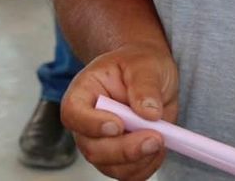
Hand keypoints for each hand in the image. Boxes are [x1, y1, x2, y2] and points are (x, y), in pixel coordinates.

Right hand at [61, 42, 179, 180]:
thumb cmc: (140, 64)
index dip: (91, 124)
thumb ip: (145, 85)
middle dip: (124, 149)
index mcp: (84, 91)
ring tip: (161, 139)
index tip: (118, 125)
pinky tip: (158, 149)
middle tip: (155, 138)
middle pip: (92, 148)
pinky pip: (127, 174)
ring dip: (138, 160)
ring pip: (109, 166)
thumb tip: (149, 112)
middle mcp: (87, 122)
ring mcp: (101, 143)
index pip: (73, 113)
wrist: (150, 76)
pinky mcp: (119, 158)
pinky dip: (146, 167)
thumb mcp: (145, 64)